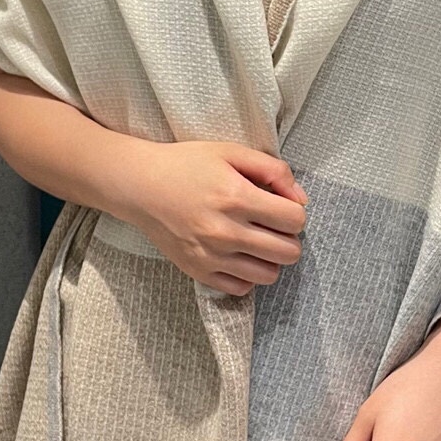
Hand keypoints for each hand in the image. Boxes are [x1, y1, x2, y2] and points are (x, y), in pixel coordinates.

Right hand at [108, 138, 308, 296]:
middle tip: (271, 225)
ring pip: (269, 275)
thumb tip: (301, 199)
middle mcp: (225, 231)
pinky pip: (242, 288)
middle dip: (289, 238)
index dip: (295, 212)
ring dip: (270, 259)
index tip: (281, 206)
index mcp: (236, 197)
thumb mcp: (231, 152)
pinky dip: (247, 274)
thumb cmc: (187, 164)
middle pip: (289, 252)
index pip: (295, 220)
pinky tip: (238, 254)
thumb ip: (273, 170)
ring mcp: (211, 256)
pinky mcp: (198, 272)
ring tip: (256, 241)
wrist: (139, 186)